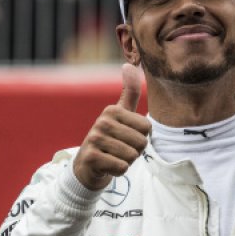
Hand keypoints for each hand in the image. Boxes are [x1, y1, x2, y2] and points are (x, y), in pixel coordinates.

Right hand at [73, 64, 150, 190]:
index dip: (142, 137)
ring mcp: (94, 139)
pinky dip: (118, 171)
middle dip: (135, 151)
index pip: (147, 128)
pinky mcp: (91, 158)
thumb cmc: (110, 138)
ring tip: (113, 157)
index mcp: (112, 110)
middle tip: (120, 150)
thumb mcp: (120, 114)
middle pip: (141, 143)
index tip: (127, 137)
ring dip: (126, 161)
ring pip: (132, 157)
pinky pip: (121, 168)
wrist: (87, 165)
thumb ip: (129, 92)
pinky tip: (107, 166)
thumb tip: (129, 64)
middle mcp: (101, 122)